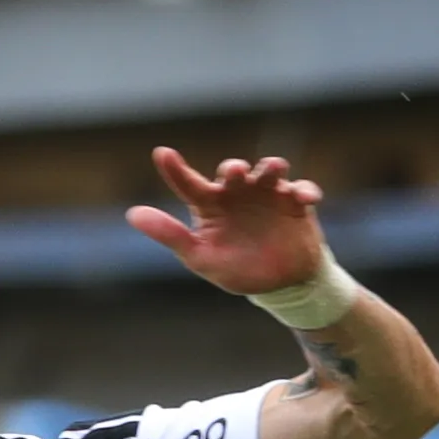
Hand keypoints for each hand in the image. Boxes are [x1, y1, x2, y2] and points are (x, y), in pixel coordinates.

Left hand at [127, 149, 328, 298]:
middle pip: (232, 172)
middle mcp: (237, 194)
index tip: (162, 154)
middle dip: (233, 169)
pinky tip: (305, 198)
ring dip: (271, 168)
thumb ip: (170, 235)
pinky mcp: (296, 202)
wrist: (280, 284)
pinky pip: (302, 189)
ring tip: (272, 170)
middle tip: (235, 173)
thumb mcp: (200, 257)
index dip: (175, 169)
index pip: (189, 184)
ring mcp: (268, 194)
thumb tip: (132, 214)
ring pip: (269, 171)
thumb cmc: (237, 269)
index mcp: (210, 206)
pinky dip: (304, 190)